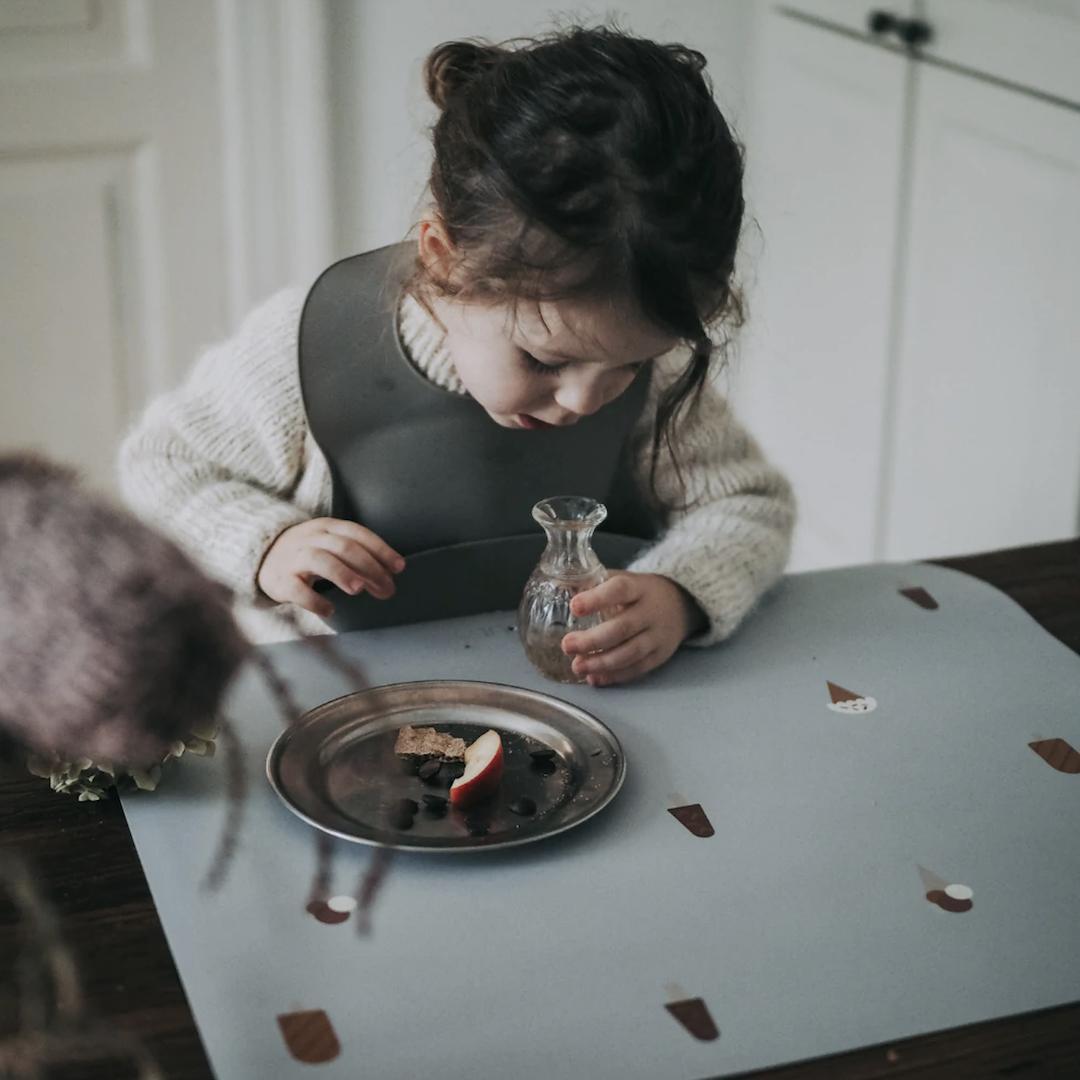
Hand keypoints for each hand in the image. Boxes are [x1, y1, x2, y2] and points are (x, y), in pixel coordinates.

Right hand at [257, 517, 404, 617]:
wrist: (262, 557)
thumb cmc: (308, 554)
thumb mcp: (331, 546)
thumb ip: (359, 559)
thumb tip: (389, 579)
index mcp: (327, 527)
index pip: (357, 533)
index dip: (380, 549)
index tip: (399, 568)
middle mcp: (311, 538)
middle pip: (343, 547)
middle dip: (369, 567)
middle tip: (387, 588)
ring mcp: (293, 557)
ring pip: (320, 560)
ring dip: (342, 574)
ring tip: (359, 590)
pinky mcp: (280, 580)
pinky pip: (296, 589)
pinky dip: (314, 600)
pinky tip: (329, 610)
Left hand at [560, 571, 705, 686]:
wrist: (681, 605)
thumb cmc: (640, 592)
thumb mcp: (624, 579)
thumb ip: (594, 583)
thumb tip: (559, 585)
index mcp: (639, 588)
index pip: (620, 590)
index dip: (597, 599)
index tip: (574, 607)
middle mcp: (651, 612)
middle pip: (623, 628)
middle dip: (592, 640)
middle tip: (567, 645)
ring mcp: (657, 636)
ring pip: (630, 653)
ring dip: (601, 663)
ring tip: (577, 666)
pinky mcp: (659, 656)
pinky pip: (636, 669)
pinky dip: (614, 676)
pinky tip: (594, 677)